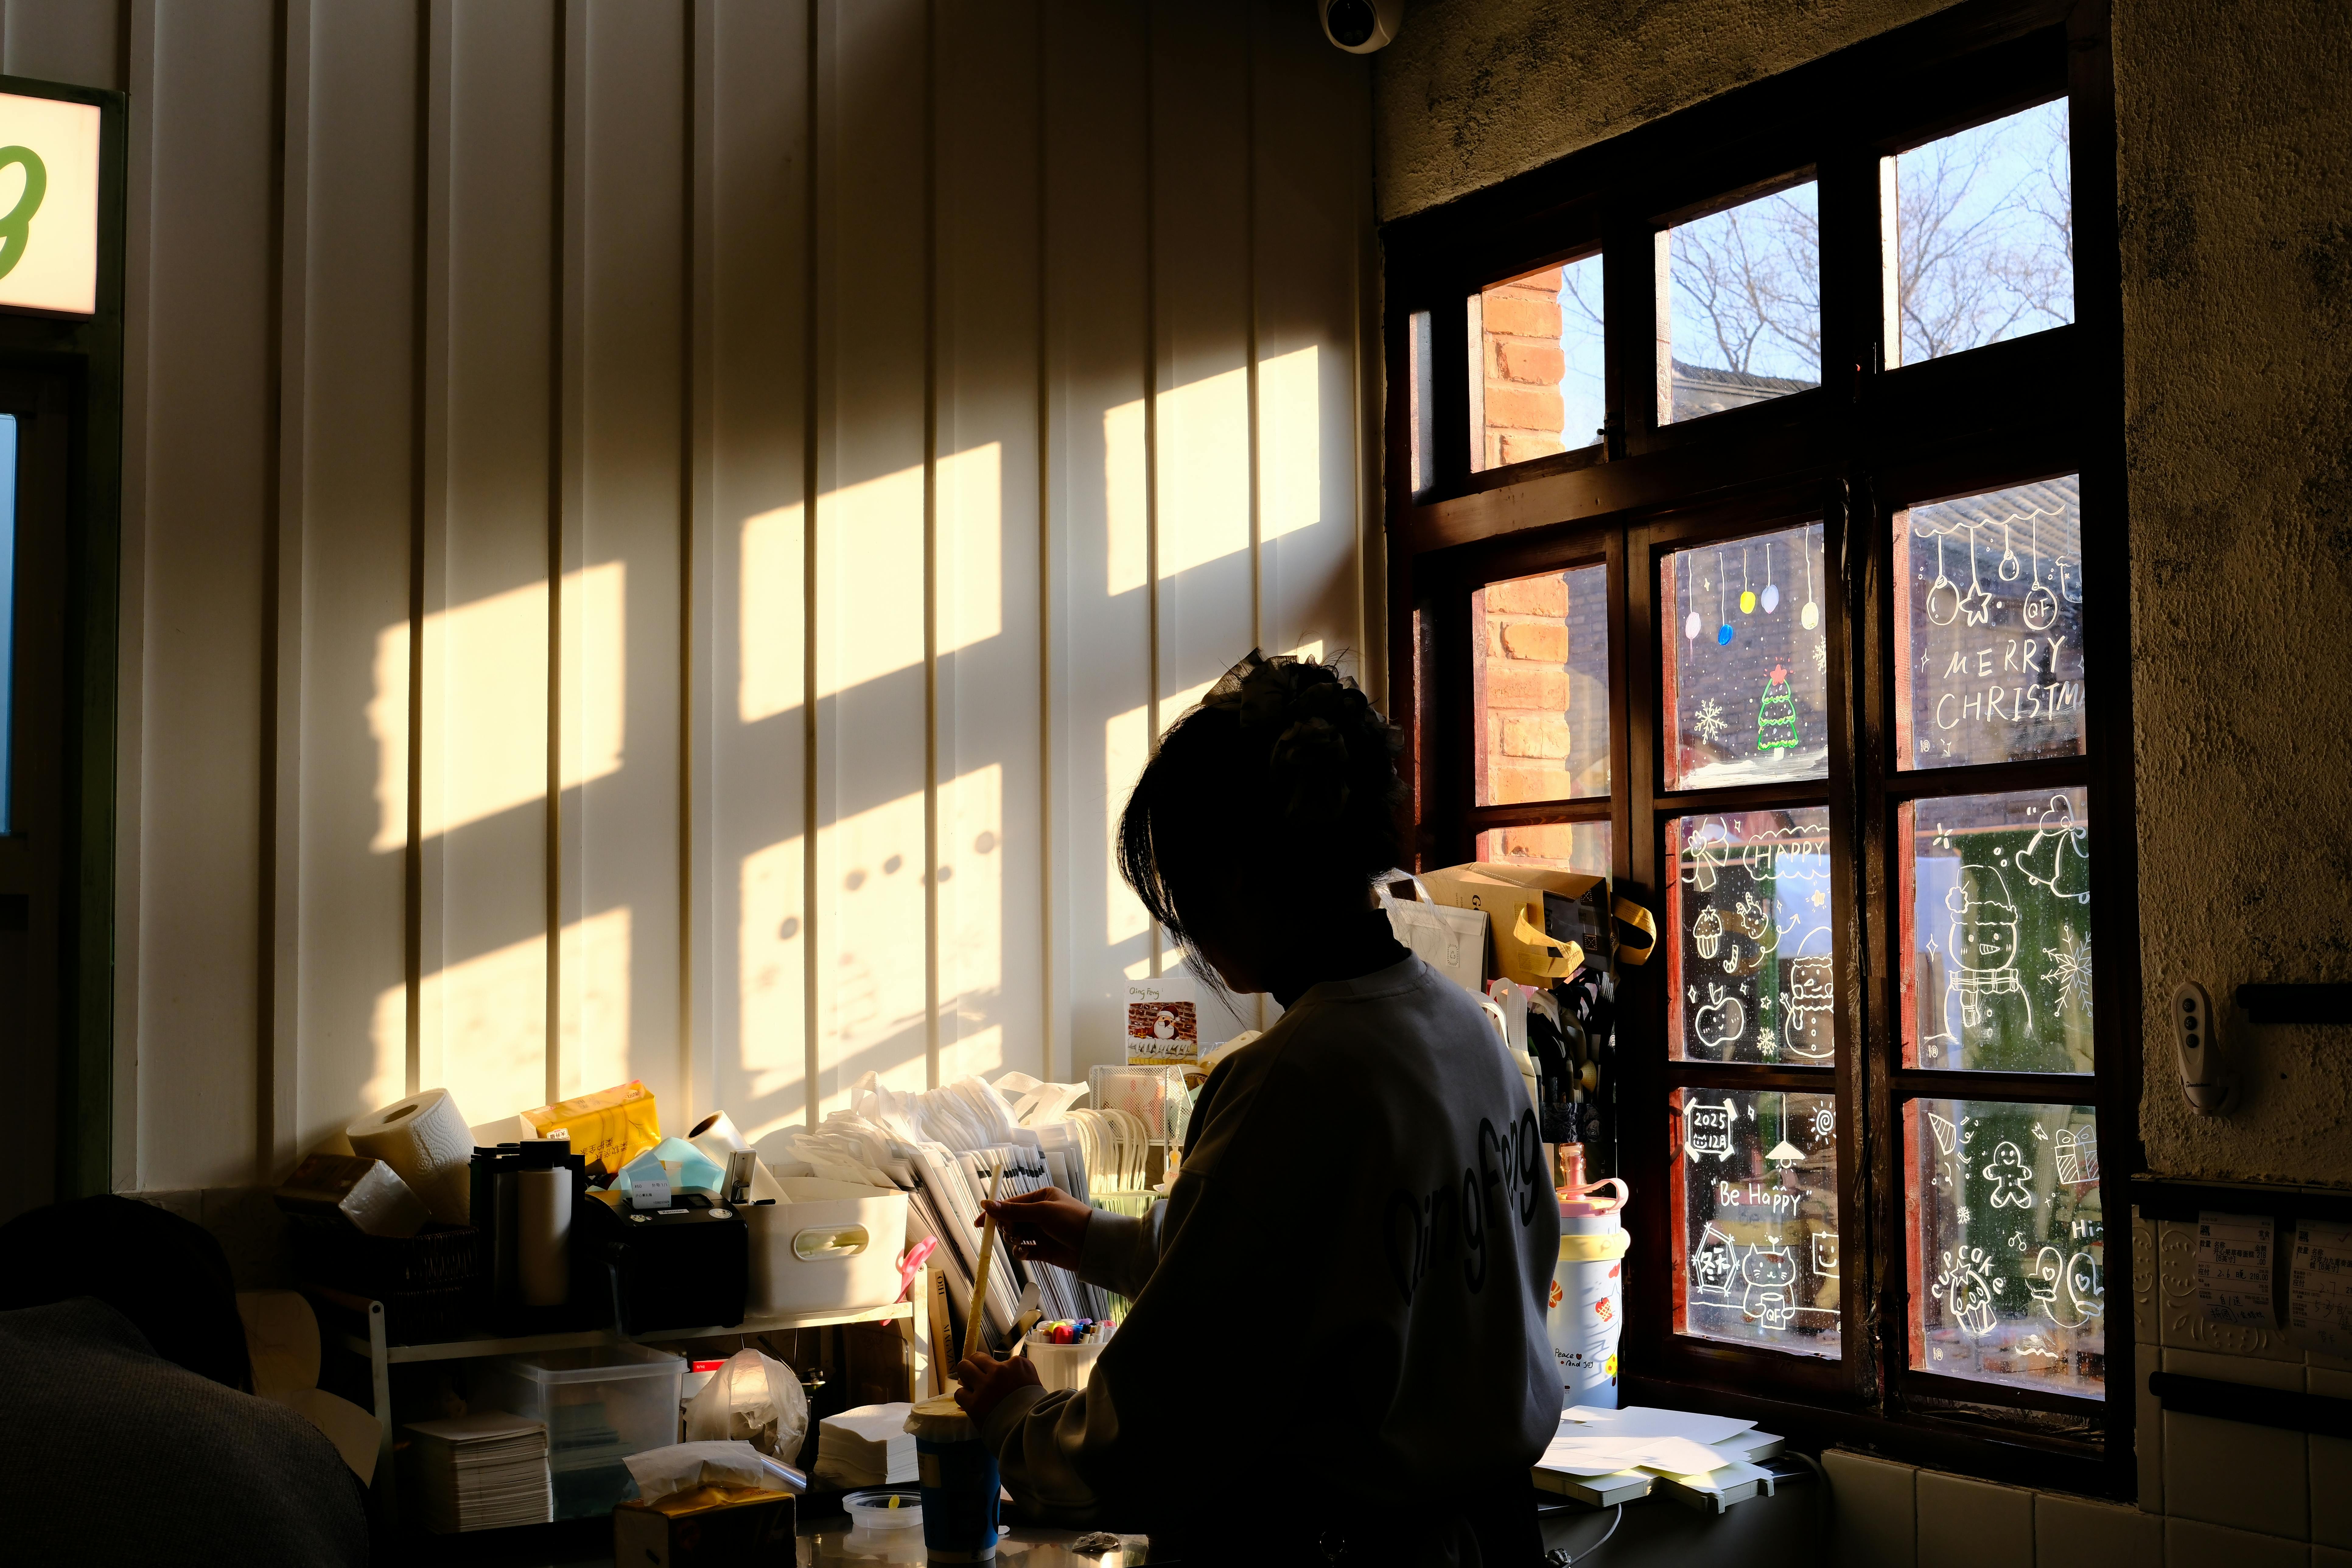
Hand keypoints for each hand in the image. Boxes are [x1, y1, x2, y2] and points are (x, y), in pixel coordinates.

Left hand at [952, 1348, 1041, 1423]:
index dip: (994, 1368)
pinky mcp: (974, 1403)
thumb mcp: (1032, 1382)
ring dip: (966, 1377)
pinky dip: (964, 1397)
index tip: (996, 1377)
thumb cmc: (1036, 1409)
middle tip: (976, 1376)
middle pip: (976, 1357)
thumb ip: (1017, 1374)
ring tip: (971, 1387)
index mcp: (1018, 1364)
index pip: (998, 1359)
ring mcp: (985, 1386)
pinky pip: (960, 1392)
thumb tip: (999, 1375)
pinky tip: (972, 1403)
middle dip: (974, 1365)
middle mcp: (1000, 1370)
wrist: (1029, 1431)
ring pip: (964, 1368)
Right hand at [979, 1185, 1093, 1272]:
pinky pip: (1024, 1251)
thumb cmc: (1071, 1221)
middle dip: (1007, 1227)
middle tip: (1011, 1231)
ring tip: (1020, 1241)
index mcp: (1040, 1198)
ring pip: (1016, 1236)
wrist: (1093, 1246)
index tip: (980, 1223)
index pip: (1011, 1204)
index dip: (994, 1213)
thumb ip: (1014, 1210)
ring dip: (1013, 1240)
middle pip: (1011, 1221)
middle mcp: (1039, 1214)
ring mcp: (1041, 1233)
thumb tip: (987, 1204)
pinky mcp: (1043, 1250)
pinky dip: (1021, 1252)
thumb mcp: (1042, 1212)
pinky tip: (1025, 1252)